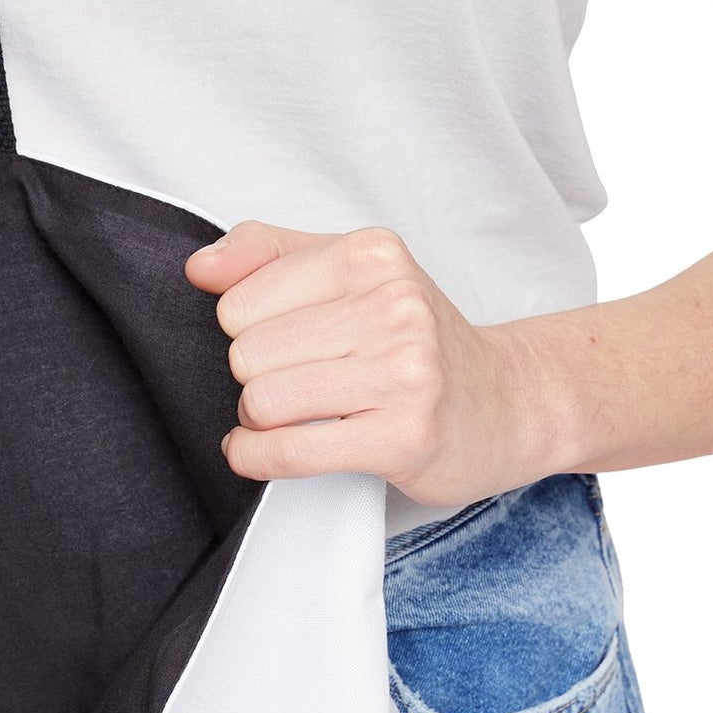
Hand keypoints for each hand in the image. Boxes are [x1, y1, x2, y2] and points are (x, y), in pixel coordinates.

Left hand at [185, 222, 559, 506]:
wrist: (513, 401)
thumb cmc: (422, 341)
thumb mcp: (355, 274)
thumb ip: (270, 255)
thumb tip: (199, 268)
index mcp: (372, 255)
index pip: (238, 300)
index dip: (245, 332)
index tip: (284, 345)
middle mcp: (393, 306)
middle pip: (246, 354)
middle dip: (255, 380)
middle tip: (296, 386)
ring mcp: (405, 371)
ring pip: (263, 402)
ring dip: (259, 422)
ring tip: (294, 417)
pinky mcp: (405, 436)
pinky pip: (290, 451)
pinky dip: (257, 458)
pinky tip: (261, 452)